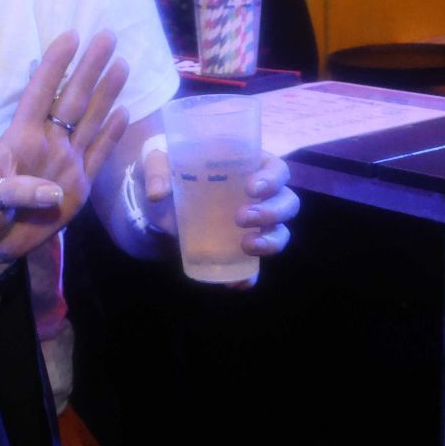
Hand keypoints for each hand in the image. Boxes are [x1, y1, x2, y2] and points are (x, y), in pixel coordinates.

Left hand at [0, 31, 130, 276]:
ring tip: (122, 63)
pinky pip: (99, 154)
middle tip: (107, 35)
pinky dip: (113, 134)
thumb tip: (52, 191)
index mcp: (19, 138)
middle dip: (89, 67)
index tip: (70, 36)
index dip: (54, 65)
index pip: (40, 93)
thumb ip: (11, 191)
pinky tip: (125, 110)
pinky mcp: (79, 186)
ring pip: (90, 120)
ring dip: (106, 92)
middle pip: (72, 98)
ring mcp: (65, 162)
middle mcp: (46, 142)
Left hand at [142, 145, 300, 274]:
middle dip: (271, 212)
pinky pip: (254, 266)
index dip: (272, 179)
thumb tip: (157, 193)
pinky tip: (238, 282)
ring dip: (270, 242)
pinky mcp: (240, 249)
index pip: (276, 170)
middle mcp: (261, 196)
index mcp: (250, 167)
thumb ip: (158, 171)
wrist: (160, 202)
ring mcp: (255, 225)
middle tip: (241, 218)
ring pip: (279, 233)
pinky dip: (250, 276)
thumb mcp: (159, 163)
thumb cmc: (171, 171)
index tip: (250, 188)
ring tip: (246, 246)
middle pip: (287, 203)